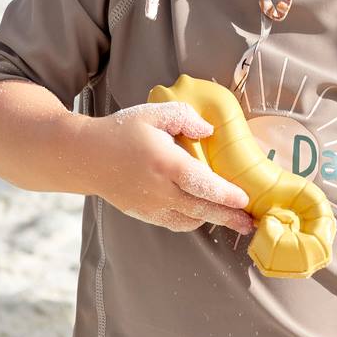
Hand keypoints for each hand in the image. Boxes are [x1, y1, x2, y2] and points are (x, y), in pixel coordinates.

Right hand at [89, 101, 256, 236]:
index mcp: (165, 163)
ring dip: (212, 220)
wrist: (86, 157)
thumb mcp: (153, 113)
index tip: (244, 200)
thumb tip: (209, 131)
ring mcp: (151, 206)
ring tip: (232, 220)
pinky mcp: (144, 214)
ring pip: (189, 220)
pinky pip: (175, 222)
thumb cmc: (121, 132)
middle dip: (228, 218)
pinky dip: (192, 220)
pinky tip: (203, 214)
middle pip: (201, 209)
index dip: (225, 195)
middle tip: (249, 223)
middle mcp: (159, 190)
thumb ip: (185, 117)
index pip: (201, 183)